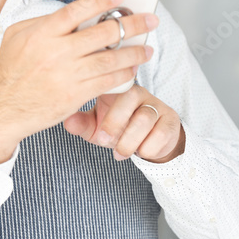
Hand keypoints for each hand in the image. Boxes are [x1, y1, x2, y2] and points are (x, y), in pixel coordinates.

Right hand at [0, 0, 157, 157]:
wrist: (3, 108)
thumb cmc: (10, 72)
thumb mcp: (16, 36)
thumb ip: (42, 21)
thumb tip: (70, 12)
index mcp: (42, 33)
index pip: (77, 11)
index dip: (102, 0)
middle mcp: (56, 52)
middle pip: (102, 33)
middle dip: (131, 24)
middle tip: (148, 19)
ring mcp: (67, 74)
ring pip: (110, 59)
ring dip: (134, 52)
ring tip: (147, 48)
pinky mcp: (75, 95)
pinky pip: (107, 82)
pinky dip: (123, 75)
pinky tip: (132, 69)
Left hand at [63, 82, 184, 163]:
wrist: (150, 144)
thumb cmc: (120, 130)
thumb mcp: (97, 128)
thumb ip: (82, 124)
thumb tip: (67, 121)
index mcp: (117, 89)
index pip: (110, 85)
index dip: (102, 106)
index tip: (97, 132)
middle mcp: (138, 92)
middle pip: (129, 99)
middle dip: (115, 124)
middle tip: (104, 142)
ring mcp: (156, 105)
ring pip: (144, 118)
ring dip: (130, 141)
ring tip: (120, 153)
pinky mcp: (171, 120)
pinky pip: (161, 132)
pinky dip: (148, 147)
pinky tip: (140, 152)